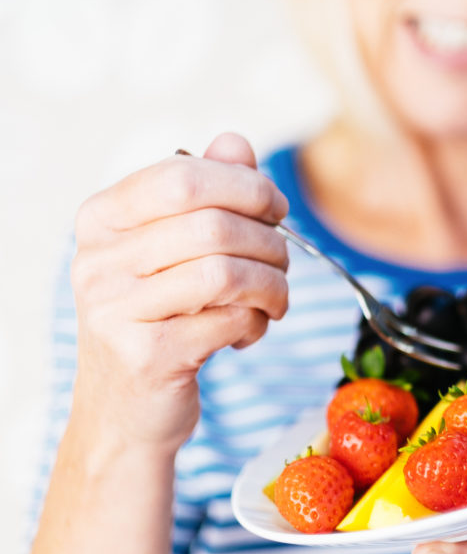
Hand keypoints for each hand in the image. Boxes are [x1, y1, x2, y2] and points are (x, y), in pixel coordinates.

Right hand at [70, 133, 289, 453]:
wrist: (126, 411)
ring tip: (274, 301)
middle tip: (282, 266)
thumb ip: (205, 193)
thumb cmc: (159, 318)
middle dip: (270, 244)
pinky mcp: (146, 356)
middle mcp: (98, 260)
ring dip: (272, 287)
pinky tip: (248, 332)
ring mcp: (116, 310)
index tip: (275, 210)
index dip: (246, 186)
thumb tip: (236, 142)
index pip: (185, 176)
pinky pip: (230, 321)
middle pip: (214, 225)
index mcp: (101, 219)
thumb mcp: (174, 250)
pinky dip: (255, 324)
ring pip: (227, 274)